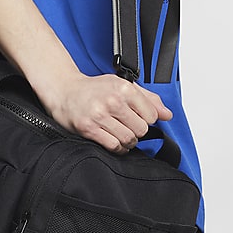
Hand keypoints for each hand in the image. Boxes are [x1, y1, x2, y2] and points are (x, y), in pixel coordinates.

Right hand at [45, 71, 172, 154]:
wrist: (65, 91)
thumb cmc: (94, 89)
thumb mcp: (122, 85)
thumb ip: (148, 99)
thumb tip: (167, 114)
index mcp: (123, 88)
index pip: (151, 115)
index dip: (146, 119)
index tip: (138, 117)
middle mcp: (112, 101)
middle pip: (141, 130)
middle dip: (137, 130)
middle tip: (127, 125)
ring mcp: (100, 115)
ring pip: (128, 140)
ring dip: (127, 140)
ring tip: (120, 132)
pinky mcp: (89, 129)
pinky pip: (114, 146)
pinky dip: (118, 147)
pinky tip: (114, 140)